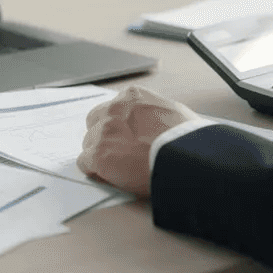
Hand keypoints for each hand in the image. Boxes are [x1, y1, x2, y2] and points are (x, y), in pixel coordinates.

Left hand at [76, 85, 200, 197]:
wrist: (187, 158)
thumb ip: (153, 114)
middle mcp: (114, 109)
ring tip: (119, 169)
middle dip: (103, 137)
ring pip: (89, 144)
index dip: (117, 127)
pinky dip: (96, 171)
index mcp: (132, 96)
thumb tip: (153, 124)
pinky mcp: (99, 155)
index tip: (125, 138)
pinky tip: (111, 176)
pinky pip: (85, 163)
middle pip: (94, 124)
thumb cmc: (188, 139)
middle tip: (119, 153)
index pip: (111, 109)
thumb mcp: (173, 113)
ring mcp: (104, 132)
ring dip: (100, 155)